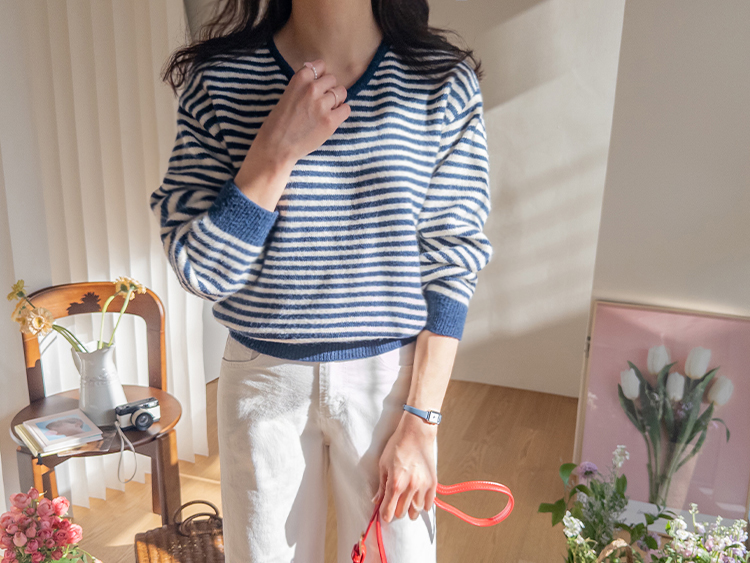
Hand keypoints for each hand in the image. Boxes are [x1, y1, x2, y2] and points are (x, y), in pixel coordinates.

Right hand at [234, 59, 349, 209]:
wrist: (276, 146)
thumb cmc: (279, 122)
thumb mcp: (288, 94)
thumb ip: (302, 84)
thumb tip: (316, 71)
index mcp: (299, 79)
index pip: (320, 65)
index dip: (321, 76)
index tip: (317, 86)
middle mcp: (311, 89)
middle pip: (333, 79)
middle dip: (329, 89)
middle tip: (320, 103)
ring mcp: (322, 105)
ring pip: (341, 93)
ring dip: (336, 101)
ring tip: (325, 112)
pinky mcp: (330, 121)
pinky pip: (346, 109)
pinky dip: (342, 113)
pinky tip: (331, 119)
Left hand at [373, 411, 437, 522]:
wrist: (416, 433)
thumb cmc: (397, 446)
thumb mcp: (383, 464)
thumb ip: (381, 485)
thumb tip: (376, 501)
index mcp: (395, 483)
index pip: (388, 510)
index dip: (385, 515)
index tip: (384, 514)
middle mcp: (410, 487)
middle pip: (402, 513)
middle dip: (396, 511)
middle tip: (394, 504)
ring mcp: (423, 486)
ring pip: (416, 511)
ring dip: (409, 510)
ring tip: (406, 504)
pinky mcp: (432, 483)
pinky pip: (428, 504)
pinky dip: (423, 505)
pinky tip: (418, 500)